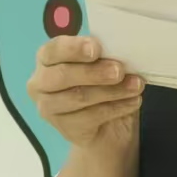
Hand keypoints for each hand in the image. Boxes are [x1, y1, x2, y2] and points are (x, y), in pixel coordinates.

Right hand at [27, 35, 143, 151]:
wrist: (106, 124)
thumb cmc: (100, 81)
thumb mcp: (101, 62)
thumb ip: (102, 54)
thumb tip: (119, 48)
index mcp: (47, 58)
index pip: (53, 50)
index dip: (74, 48)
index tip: (97, 48)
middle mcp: (40, 83)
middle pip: (63, 76)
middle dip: (94, 72)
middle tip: (119, 70)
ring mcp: (49, 108)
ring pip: (79, 97)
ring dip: (112, 90)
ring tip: (136, 85)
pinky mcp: (64, 128)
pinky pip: (90, 117)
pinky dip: (116, 107)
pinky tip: (133, 101)